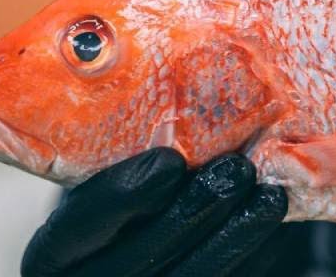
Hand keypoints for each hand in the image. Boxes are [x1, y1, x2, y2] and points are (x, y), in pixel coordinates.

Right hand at [21, 149, 286, 276]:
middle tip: (235, 169)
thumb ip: (124, 142)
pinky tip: (278, 218)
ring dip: (234, 237)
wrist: (156, 228)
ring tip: (269, 195)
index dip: (122, 197)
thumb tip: (165, 77)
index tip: (169, 161)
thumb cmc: (125, 173)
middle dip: (191, 216)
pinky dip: (258, 254)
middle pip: (136, 265)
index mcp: (57, 251)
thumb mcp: (106, 160)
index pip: (74, 231)